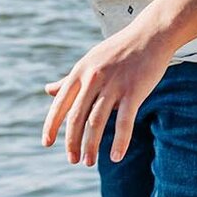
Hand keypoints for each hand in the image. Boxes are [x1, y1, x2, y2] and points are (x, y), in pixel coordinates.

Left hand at [42, 21, 174, 163]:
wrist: (150, 35)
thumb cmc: (118, 50)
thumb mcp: (89, 62)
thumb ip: (69, 80)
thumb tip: (48, 90)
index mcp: (80, 72)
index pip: (60, 104)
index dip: (51, 125)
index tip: (46, 143)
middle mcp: (93, 79)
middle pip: (77, 117)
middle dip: (72, 142)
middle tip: (72, 160)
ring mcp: (113, 85)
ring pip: (97, 122)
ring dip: (91, 145)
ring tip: (88, 162)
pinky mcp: (134, 91)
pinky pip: (124, 121)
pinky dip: (120, 141)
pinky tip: (115, 157)